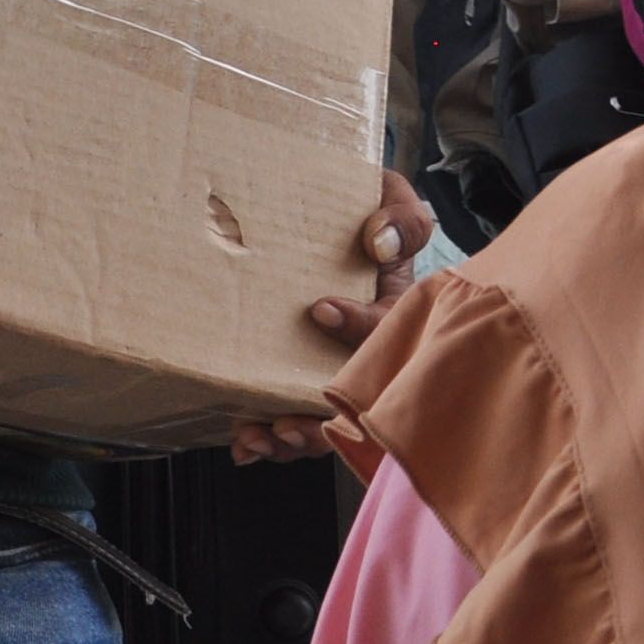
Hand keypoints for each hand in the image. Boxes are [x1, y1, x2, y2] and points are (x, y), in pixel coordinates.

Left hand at [236, 172, 434, 461]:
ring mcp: (332, 365)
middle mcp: (367, 349)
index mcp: (395, 312)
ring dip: (291, 438)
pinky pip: (288, 412)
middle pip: (356, 399)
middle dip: (321, 419)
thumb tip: (381, 242)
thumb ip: (401, 218)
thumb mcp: (393, 199)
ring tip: (257, 438)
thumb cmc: (367, 209)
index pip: (386, 329)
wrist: (328, 209)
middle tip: (285, 423)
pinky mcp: (295, 371)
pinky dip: (267, 434)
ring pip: (322, 417)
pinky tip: (242, 444)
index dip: (358, 327)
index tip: (320, 309)